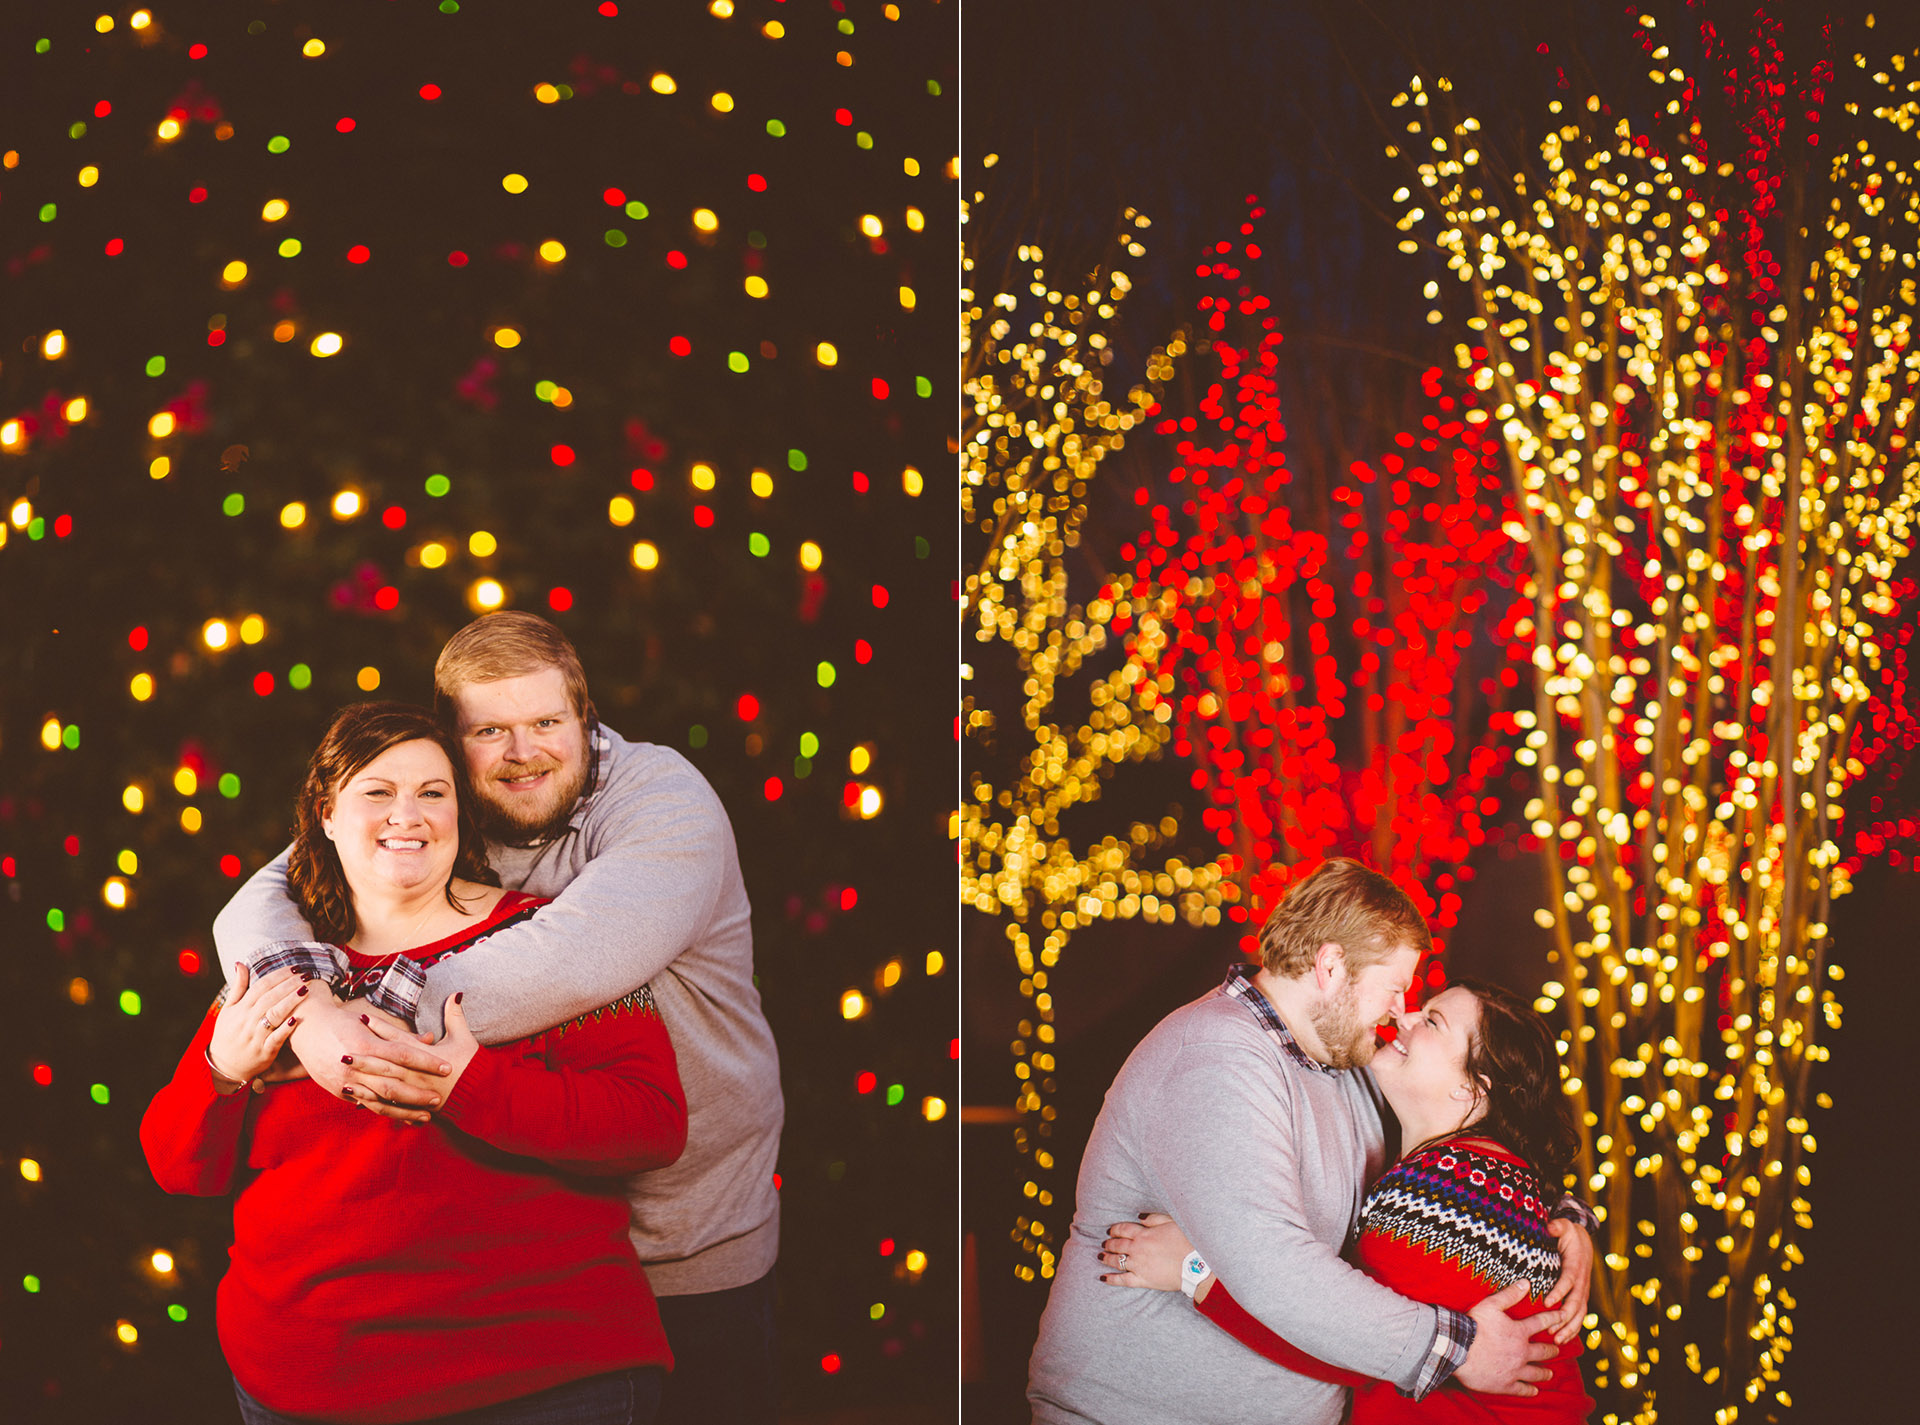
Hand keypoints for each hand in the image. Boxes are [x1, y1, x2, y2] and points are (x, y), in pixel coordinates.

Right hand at [208, 965, 308, 1083]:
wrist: (224, 1066)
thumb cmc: (228, 1034)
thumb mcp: (228, 1010)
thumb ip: (238, 987)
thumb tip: (240, 964)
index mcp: (240, 1009)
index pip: (261, 986)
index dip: (278, 975)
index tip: (294, 967)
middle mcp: (248, 1021)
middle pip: (270, 998)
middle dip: (289, 984)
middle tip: (306, 974)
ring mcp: (256, 1036)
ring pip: (274, 1015)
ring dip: (290, 1001)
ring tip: (306, 989)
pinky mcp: (265, 1051)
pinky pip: (276, 1038)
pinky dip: (286, 1029)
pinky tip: (297, 1018)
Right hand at [285, 994, 450, 1122]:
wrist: (305, 1029)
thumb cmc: (341, 1021)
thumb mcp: (369, 1021)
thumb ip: (400, 1035)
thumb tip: (430, 1038)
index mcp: (365, 1043)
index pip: (402, 1054)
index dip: (426, 1061)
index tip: (446, 1068)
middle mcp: (354, 1065)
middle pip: (392, 1082)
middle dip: (418, 1093)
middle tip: (439, 1099)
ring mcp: (345, 1081)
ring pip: (379, 1100)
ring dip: (404, 1110)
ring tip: (426, 1116)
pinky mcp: (339, 1091)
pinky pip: (366, 1105)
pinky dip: (386, 1112)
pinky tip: (402, 1118)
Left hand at [347, 994, 479, 1120]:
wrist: (478, 1097)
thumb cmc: (471, 1067)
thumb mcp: (464, 1039)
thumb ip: (455, 1017)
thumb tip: (455, 994)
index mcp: (425, 1056)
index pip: (398, 1039)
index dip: (380, 1028)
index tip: (363, 1019)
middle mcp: (415, 1074)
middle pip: (385, 1062)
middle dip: (363, 1055)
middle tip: (343, 1047)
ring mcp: (412, 1092)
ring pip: (382, 1084)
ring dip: (362, 1077)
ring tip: (344, 1070)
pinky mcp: (411, 1106)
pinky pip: (387, 1104)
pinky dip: (370, 1099)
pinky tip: (354, 1095)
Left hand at [1098, 1212, 1191, 1291]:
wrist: (1195, 1265)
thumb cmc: (1185, 1242)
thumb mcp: (1171, 1222)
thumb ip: (1153, 1219)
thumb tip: (1139, 1217)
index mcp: (1144, 1234)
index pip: (1123, 1229)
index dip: (1115, 1230)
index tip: (1111, 1231)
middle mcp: (1137, 1248)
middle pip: (1117, 1244)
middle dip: (1109, 1243)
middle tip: (1104, 1244)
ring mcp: (1138, 1265)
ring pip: (1117, 1260)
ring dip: (1107, 1258)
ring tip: (1100, 1256)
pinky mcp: (1142, 1280)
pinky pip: (1122, 1280)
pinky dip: (1111, 1279)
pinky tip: (1103, 1278)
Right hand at [1454, 1280, 1555, 1395]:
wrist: (1459, 1349)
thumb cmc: (1474, 1325)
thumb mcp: (1491, 1304)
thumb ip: (1510, 1295)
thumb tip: (1526, 1283)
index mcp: (1519, 1332)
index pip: (1541, 1323)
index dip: (1553, 1318)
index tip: (1563, 1316)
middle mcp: (1521, 1352)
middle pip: (1543, 1352)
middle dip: (1552, 1350)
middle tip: (1557, 1350)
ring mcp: (1515, 1370)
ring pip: (1535, 1373)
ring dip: (1544, 1372)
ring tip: (1549, 1373)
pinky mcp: (1505, 1384)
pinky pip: (1522, 1389)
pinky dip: (1529, 1390)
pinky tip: (1534, 1391)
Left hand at [1540, 1217, 1593, 1344]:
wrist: (1583, 1242)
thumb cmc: (1569, 1234)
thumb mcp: (1564, 1226)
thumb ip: (1557, 1226)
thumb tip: (1550, 1226)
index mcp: (1576, 1266)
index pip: (1568, 1281)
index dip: (1559, 1292)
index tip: (1548, 1302)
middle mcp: (1582, 1282)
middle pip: (1576, 1303)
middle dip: (1564, 1318)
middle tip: (1551, 1330)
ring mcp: (1582, 1291)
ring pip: (1580, 1314)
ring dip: (1569, 1328)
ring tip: (1556, 1340)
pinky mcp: (1580, 1297)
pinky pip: (1579, 1316)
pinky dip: (1572, 1328)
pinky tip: (1562, 1339)